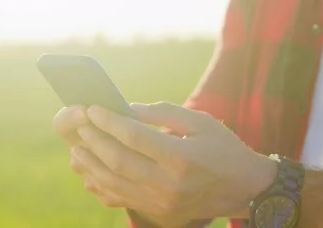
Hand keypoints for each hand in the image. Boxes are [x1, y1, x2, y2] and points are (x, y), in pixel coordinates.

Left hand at [55, 102, 276, 222]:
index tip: (93, 108)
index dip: (110, 121)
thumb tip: (127, 108)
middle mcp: (170, 184)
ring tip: (78, 149)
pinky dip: (102, 187)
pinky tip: (92, 173)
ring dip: (92, 165)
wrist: (244, 188)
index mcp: (182, 157)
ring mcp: (163, 203)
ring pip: (115, 184)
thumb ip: (163, 113)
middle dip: (95, 141)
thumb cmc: (223, 149)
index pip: (134, 136)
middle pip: (119, 161)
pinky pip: (122, 201)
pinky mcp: (160, 214)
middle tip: (81, 125)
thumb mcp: (201, 122)